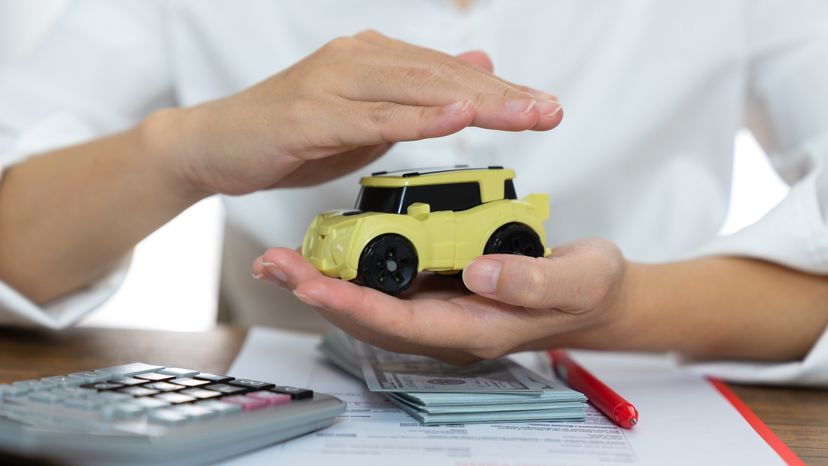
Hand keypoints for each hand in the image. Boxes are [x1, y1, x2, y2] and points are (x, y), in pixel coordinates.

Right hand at [152, 30, 562, 196]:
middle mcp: (358, 59)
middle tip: (552, 109)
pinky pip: (375, 116)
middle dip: (503, 95)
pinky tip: (458, 118)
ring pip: (418, 90)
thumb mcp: (365, 115)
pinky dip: (419, 117)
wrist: (217, 144)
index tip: (545, 106)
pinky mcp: (313, 114)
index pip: (448, 74)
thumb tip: (472, 77)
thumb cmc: (291, 133)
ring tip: (525, 113)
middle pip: (443, 76)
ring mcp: (334, 84)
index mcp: (373, 60)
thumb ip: (416, 98)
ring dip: (476, 102)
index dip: (500, 91)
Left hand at [252, 238, 632, 364]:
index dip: (355, 304)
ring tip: (282, 258)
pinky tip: (329, 249)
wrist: (594, 293)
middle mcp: (449, 324)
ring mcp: (442, 308)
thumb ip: (532, 280)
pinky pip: (388, 283)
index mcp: (476, 328)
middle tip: (276, 265)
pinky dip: (352, 268)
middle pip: (372, 317)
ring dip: (326, 282)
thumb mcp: (577, 280)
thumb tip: (478, 271)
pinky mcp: (442, 287)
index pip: (403, 322)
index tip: (313, 284)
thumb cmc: (588, 290)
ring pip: (372, 303)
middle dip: (320, 293)